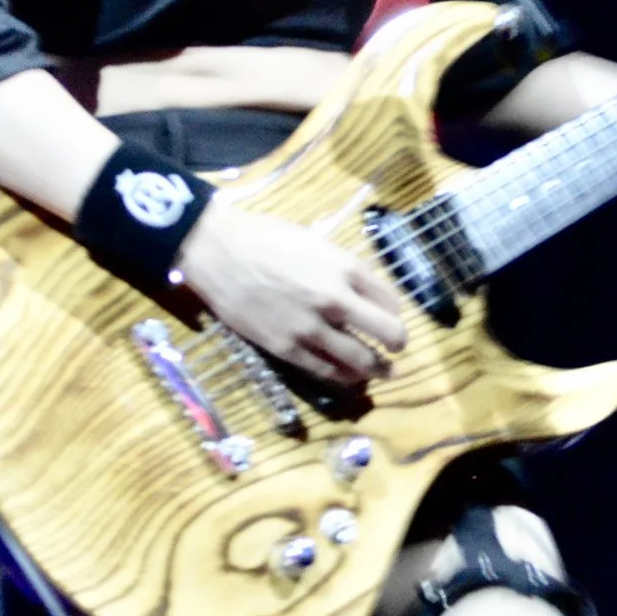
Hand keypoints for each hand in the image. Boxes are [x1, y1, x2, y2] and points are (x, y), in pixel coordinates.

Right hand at [173, 201, 407, 387]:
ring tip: (382, 372)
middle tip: (397, 348)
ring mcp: (312, 328)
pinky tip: (350, 377)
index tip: (391, 317)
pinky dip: (344, 377)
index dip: (395, 312)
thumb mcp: (315, 242)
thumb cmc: (265, 238)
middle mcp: (336, 300)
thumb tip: (361, 288)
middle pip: (388, 332)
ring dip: (377, 368)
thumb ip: (342, 267)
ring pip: (361, 360)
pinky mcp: (287, 348)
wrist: (219, 252)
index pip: (390, 299)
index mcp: (345, 268)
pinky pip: (326, 371)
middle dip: (398, 343)